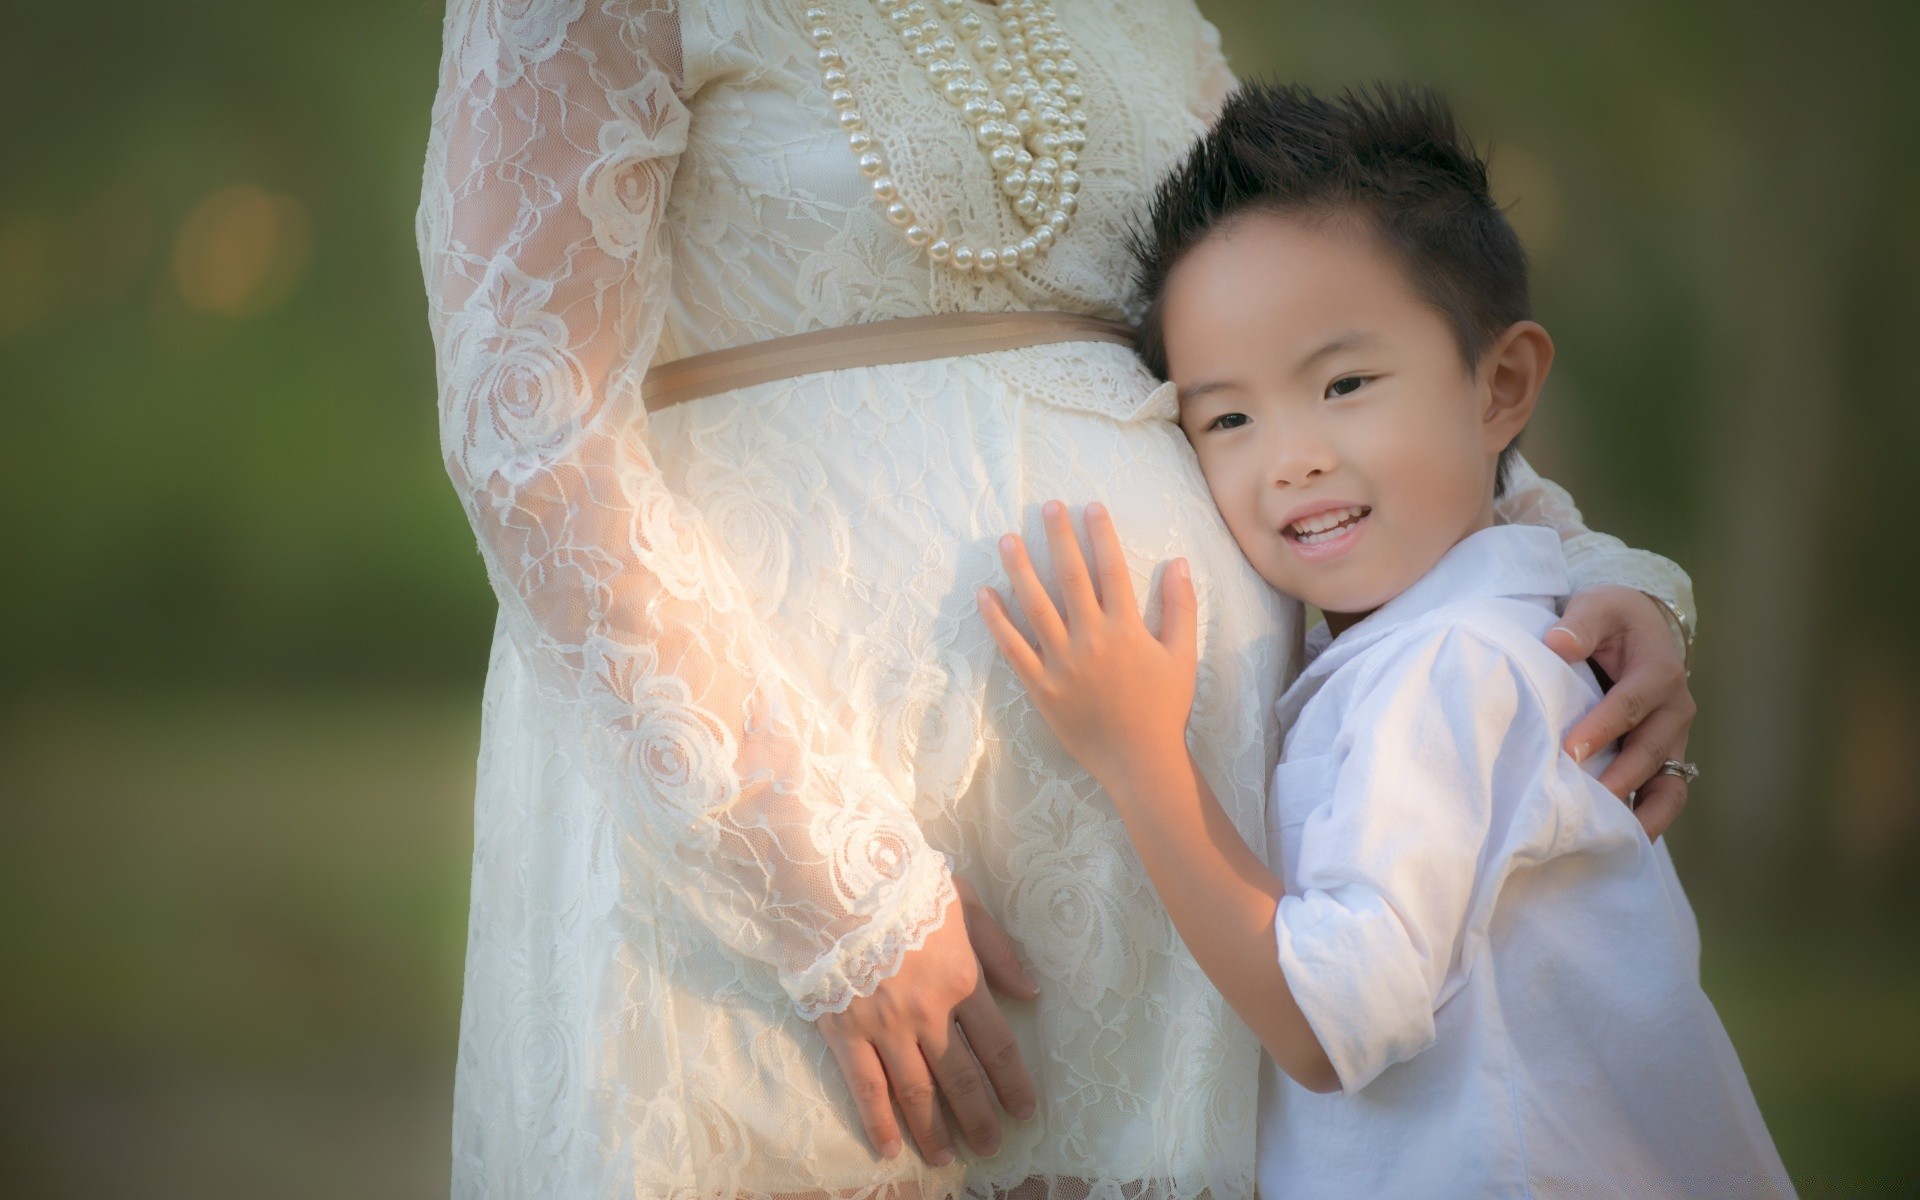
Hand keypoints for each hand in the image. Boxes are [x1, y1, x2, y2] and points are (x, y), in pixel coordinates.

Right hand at [816, 882, 1036, 1164]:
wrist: (833, 879)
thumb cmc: (898, 882)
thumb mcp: (961, 900)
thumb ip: (997, 949)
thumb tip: (1031, 991)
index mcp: (961, 979)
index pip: (997, 1045)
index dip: (1013, 1082)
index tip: (1025, 1110)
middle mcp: (928, 1014)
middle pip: (961, 1078)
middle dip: (979, 1118)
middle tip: (990, 1147)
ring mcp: (885, 1028)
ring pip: (916, 1092)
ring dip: (933, 1130)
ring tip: (945, 1158)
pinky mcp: (845, 1034)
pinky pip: (865, 1088)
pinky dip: (878, 1122)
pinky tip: (889, 1148)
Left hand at [976, 499, 1196, 781]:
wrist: (1138, 760)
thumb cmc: (1164, 708)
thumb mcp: (1183, 656)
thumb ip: (1180, 607)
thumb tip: (1179, 563)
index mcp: (1126, 629)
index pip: (1110, 569)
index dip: (1100, 535)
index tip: (1090, 507)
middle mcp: (1091, 639)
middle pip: (1070, 577)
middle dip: (1059, 538)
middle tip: (1046, 506)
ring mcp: (1061, 662)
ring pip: (1035, 605)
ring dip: (1019, 569)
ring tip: (1007, 539)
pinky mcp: (1040, 685)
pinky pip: (1013, 647)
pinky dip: (997, 620)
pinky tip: (985, 594)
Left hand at [1545, 585, 1695, 839]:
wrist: (1641, 628)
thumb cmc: (1613, 619)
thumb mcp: (1598, 606)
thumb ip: (1579, 624)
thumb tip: (1557, 644)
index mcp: (1659, 672)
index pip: (1629, 705)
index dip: (1601, 729)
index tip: (1570, 751)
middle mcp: (1675, 710)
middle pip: (1648, 751)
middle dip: (1616, 778)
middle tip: (1580, 801)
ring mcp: (1674, 739)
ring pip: (1667, 784)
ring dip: (1642, 813)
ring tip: (1610, 838)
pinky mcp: (1665, 759)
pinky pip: (1665, 796)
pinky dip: (1649, 820)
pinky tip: (1622, 842)